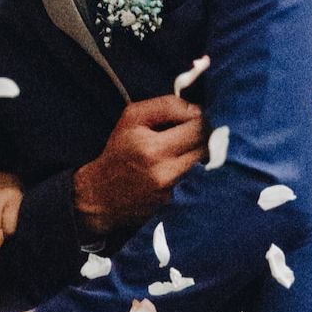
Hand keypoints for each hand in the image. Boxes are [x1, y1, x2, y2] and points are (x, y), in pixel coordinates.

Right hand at [72, 95, 205, 234]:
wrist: (102, 195)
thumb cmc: (119, 151)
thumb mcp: (133, 117)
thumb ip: (167, 106)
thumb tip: (198, 110)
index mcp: (152, 148)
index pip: (198, 127)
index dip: (201, 118)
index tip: (193, 118)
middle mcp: (165, 172)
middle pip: (208, 147)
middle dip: (206, 136)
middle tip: (197, 133)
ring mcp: (172, 192)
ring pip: (209, 165)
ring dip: (205, 155)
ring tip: (191, 150)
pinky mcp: (176, 205)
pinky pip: (201, 183)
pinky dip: (199, 173)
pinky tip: (187, 167)